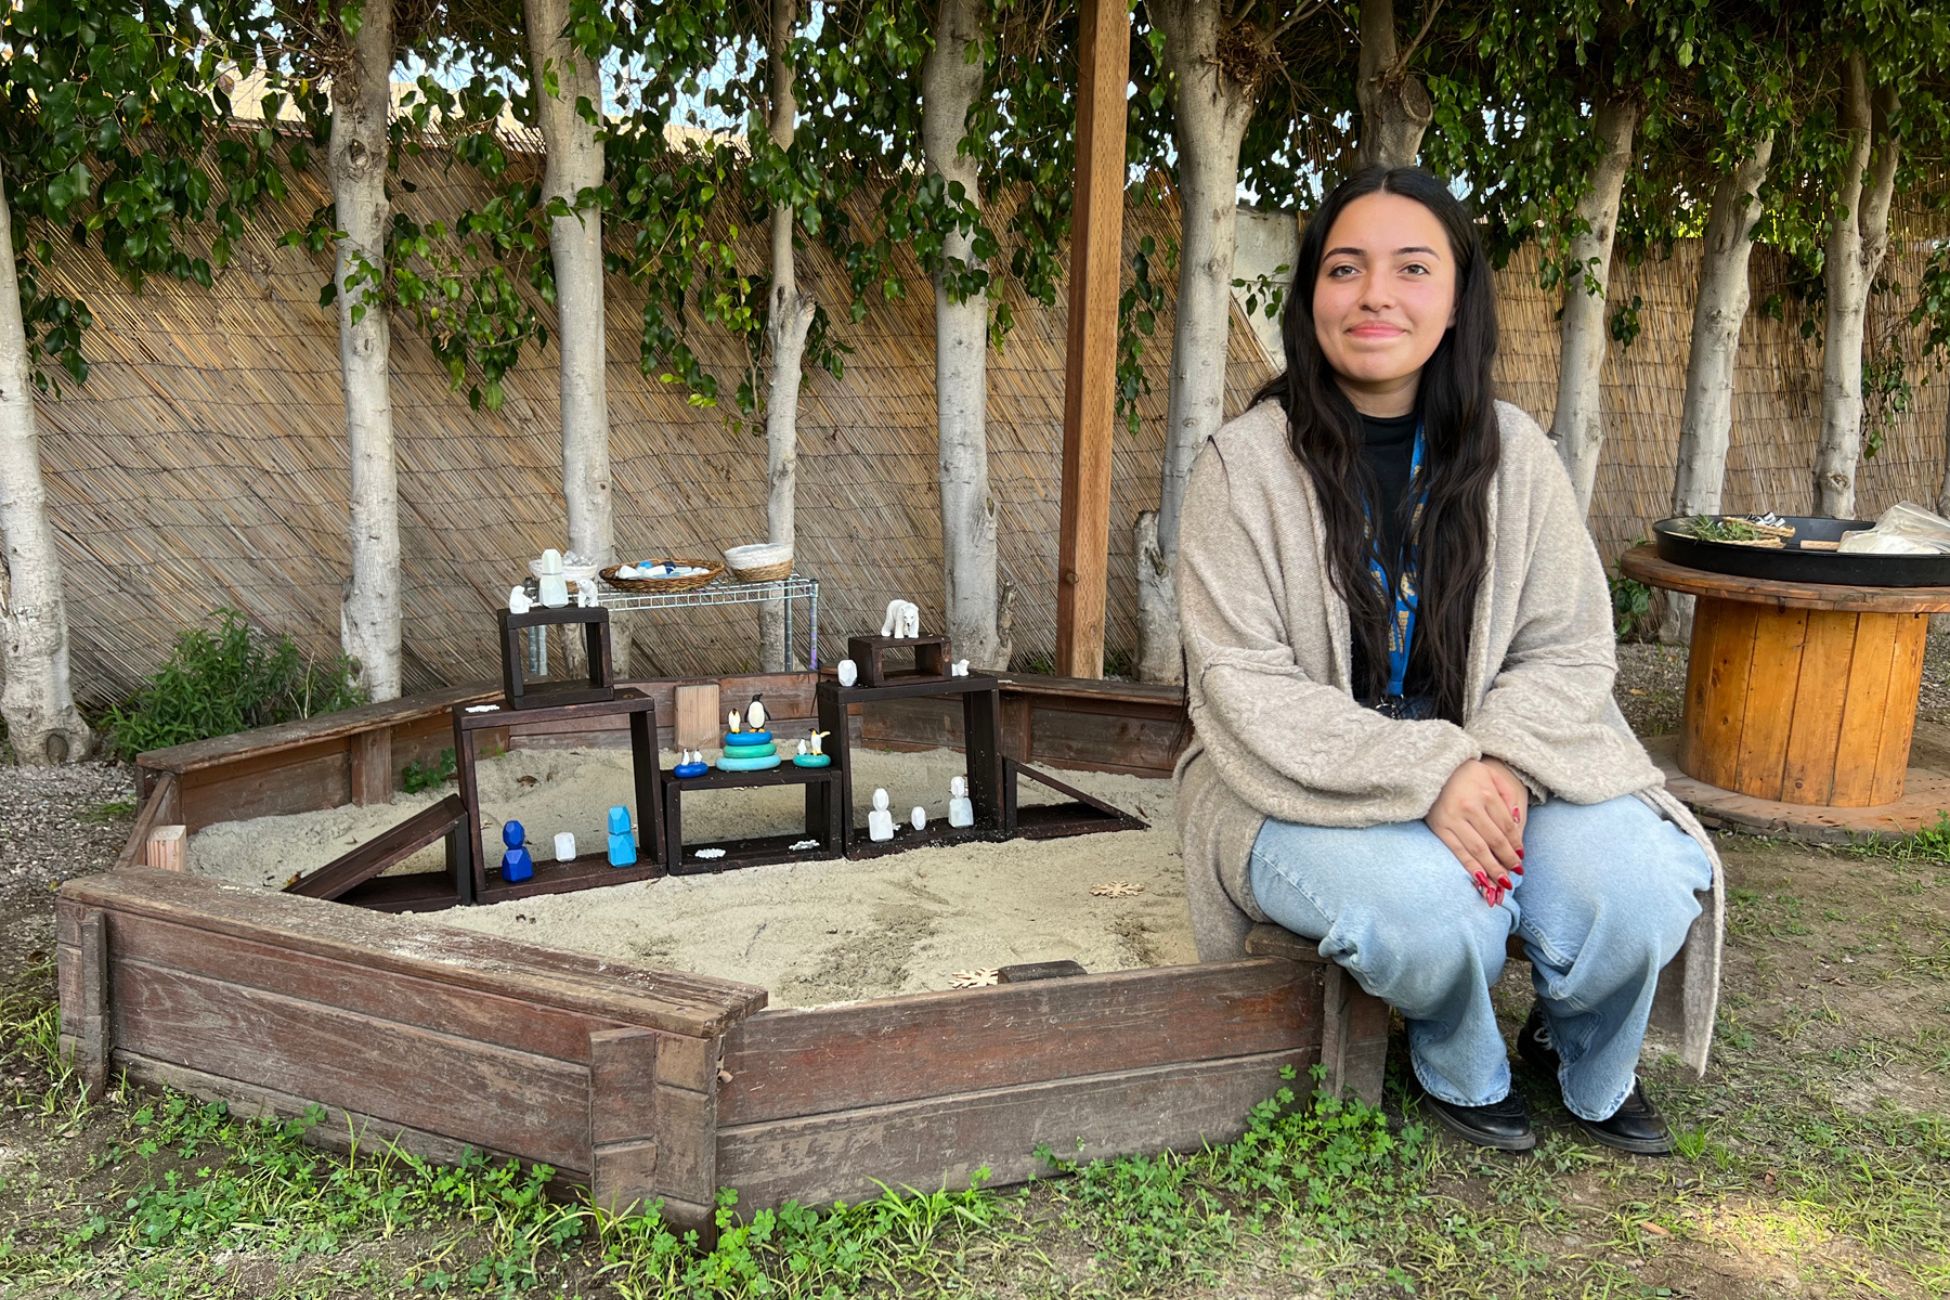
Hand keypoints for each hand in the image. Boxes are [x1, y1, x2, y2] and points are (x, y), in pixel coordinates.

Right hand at [1426, 758, 1527, 903]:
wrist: (1433, 767)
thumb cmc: (1467, 772)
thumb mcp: (1493, 776)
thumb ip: (1509, 797)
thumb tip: (1518, 824)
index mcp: (1486, 794)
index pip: (1507, 826)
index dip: (1516, 844)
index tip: (1522, 857)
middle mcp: (1469, 807)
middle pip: (1494, 840)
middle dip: (1508, 860)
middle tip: (1516, 874)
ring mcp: (1452, 819)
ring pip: (1477, 850)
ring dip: (1492, 869)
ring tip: (1503, 883)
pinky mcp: (1439, 827)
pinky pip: (1458, 851)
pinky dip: (1471, 867)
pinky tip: (1481, 879)